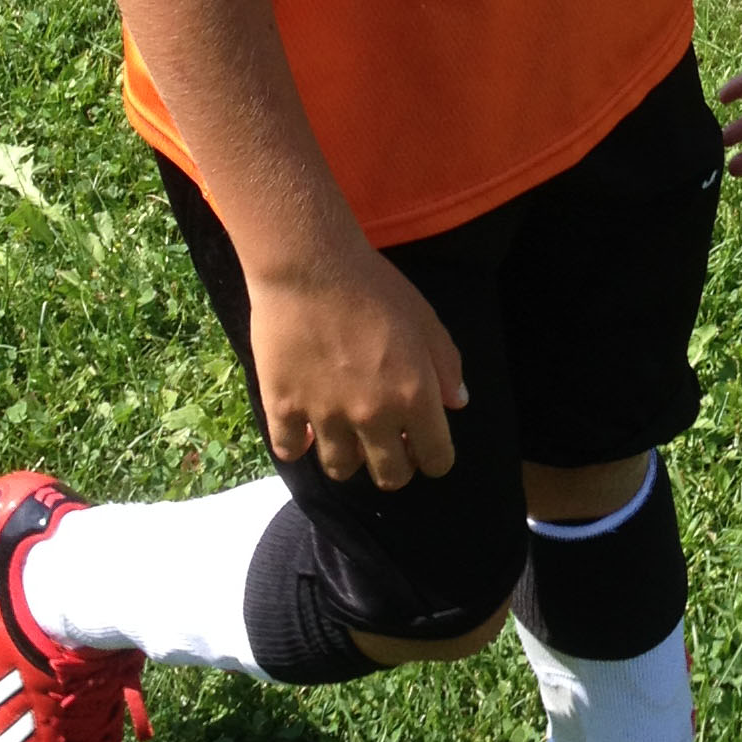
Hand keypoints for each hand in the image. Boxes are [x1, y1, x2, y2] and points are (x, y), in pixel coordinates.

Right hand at [243, 208, 467, 488]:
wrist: (310, 264)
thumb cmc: (374, 286)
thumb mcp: (425, 318)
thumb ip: (446, 364)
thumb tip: (457, 403)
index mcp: (415, 395)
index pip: (435, 458)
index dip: (434, 457)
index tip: (423, 446)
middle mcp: (373, 416)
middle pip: (390, 476)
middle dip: (394, 467)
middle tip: (387, 446)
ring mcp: (326, 415)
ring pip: (341, 469)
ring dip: (349, 458)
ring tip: (346, 436)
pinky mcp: (284, 407)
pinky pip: (291, 450)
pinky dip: (299, 445)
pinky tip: (306, 428)